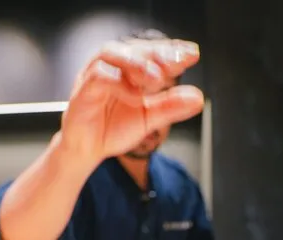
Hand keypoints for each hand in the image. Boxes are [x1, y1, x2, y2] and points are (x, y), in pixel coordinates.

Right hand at [60, 37, 203, 160]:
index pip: (152, 52)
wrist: (88, 148)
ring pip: (113, 53)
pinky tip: (135, 97)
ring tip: (157, 79)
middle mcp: (113, 66)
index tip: (192, 55)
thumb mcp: (149, 118)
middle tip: (178, 62)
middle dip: (158, 53)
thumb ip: (171, 106)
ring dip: (137, 63)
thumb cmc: (113, 127)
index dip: (172, 51)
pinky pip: (99, 76)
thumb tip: (199, 98)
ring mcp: (96, 75)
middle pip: (134, 47)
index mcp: (130, 69)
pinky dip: (118, 83)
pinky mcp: (83, 90)